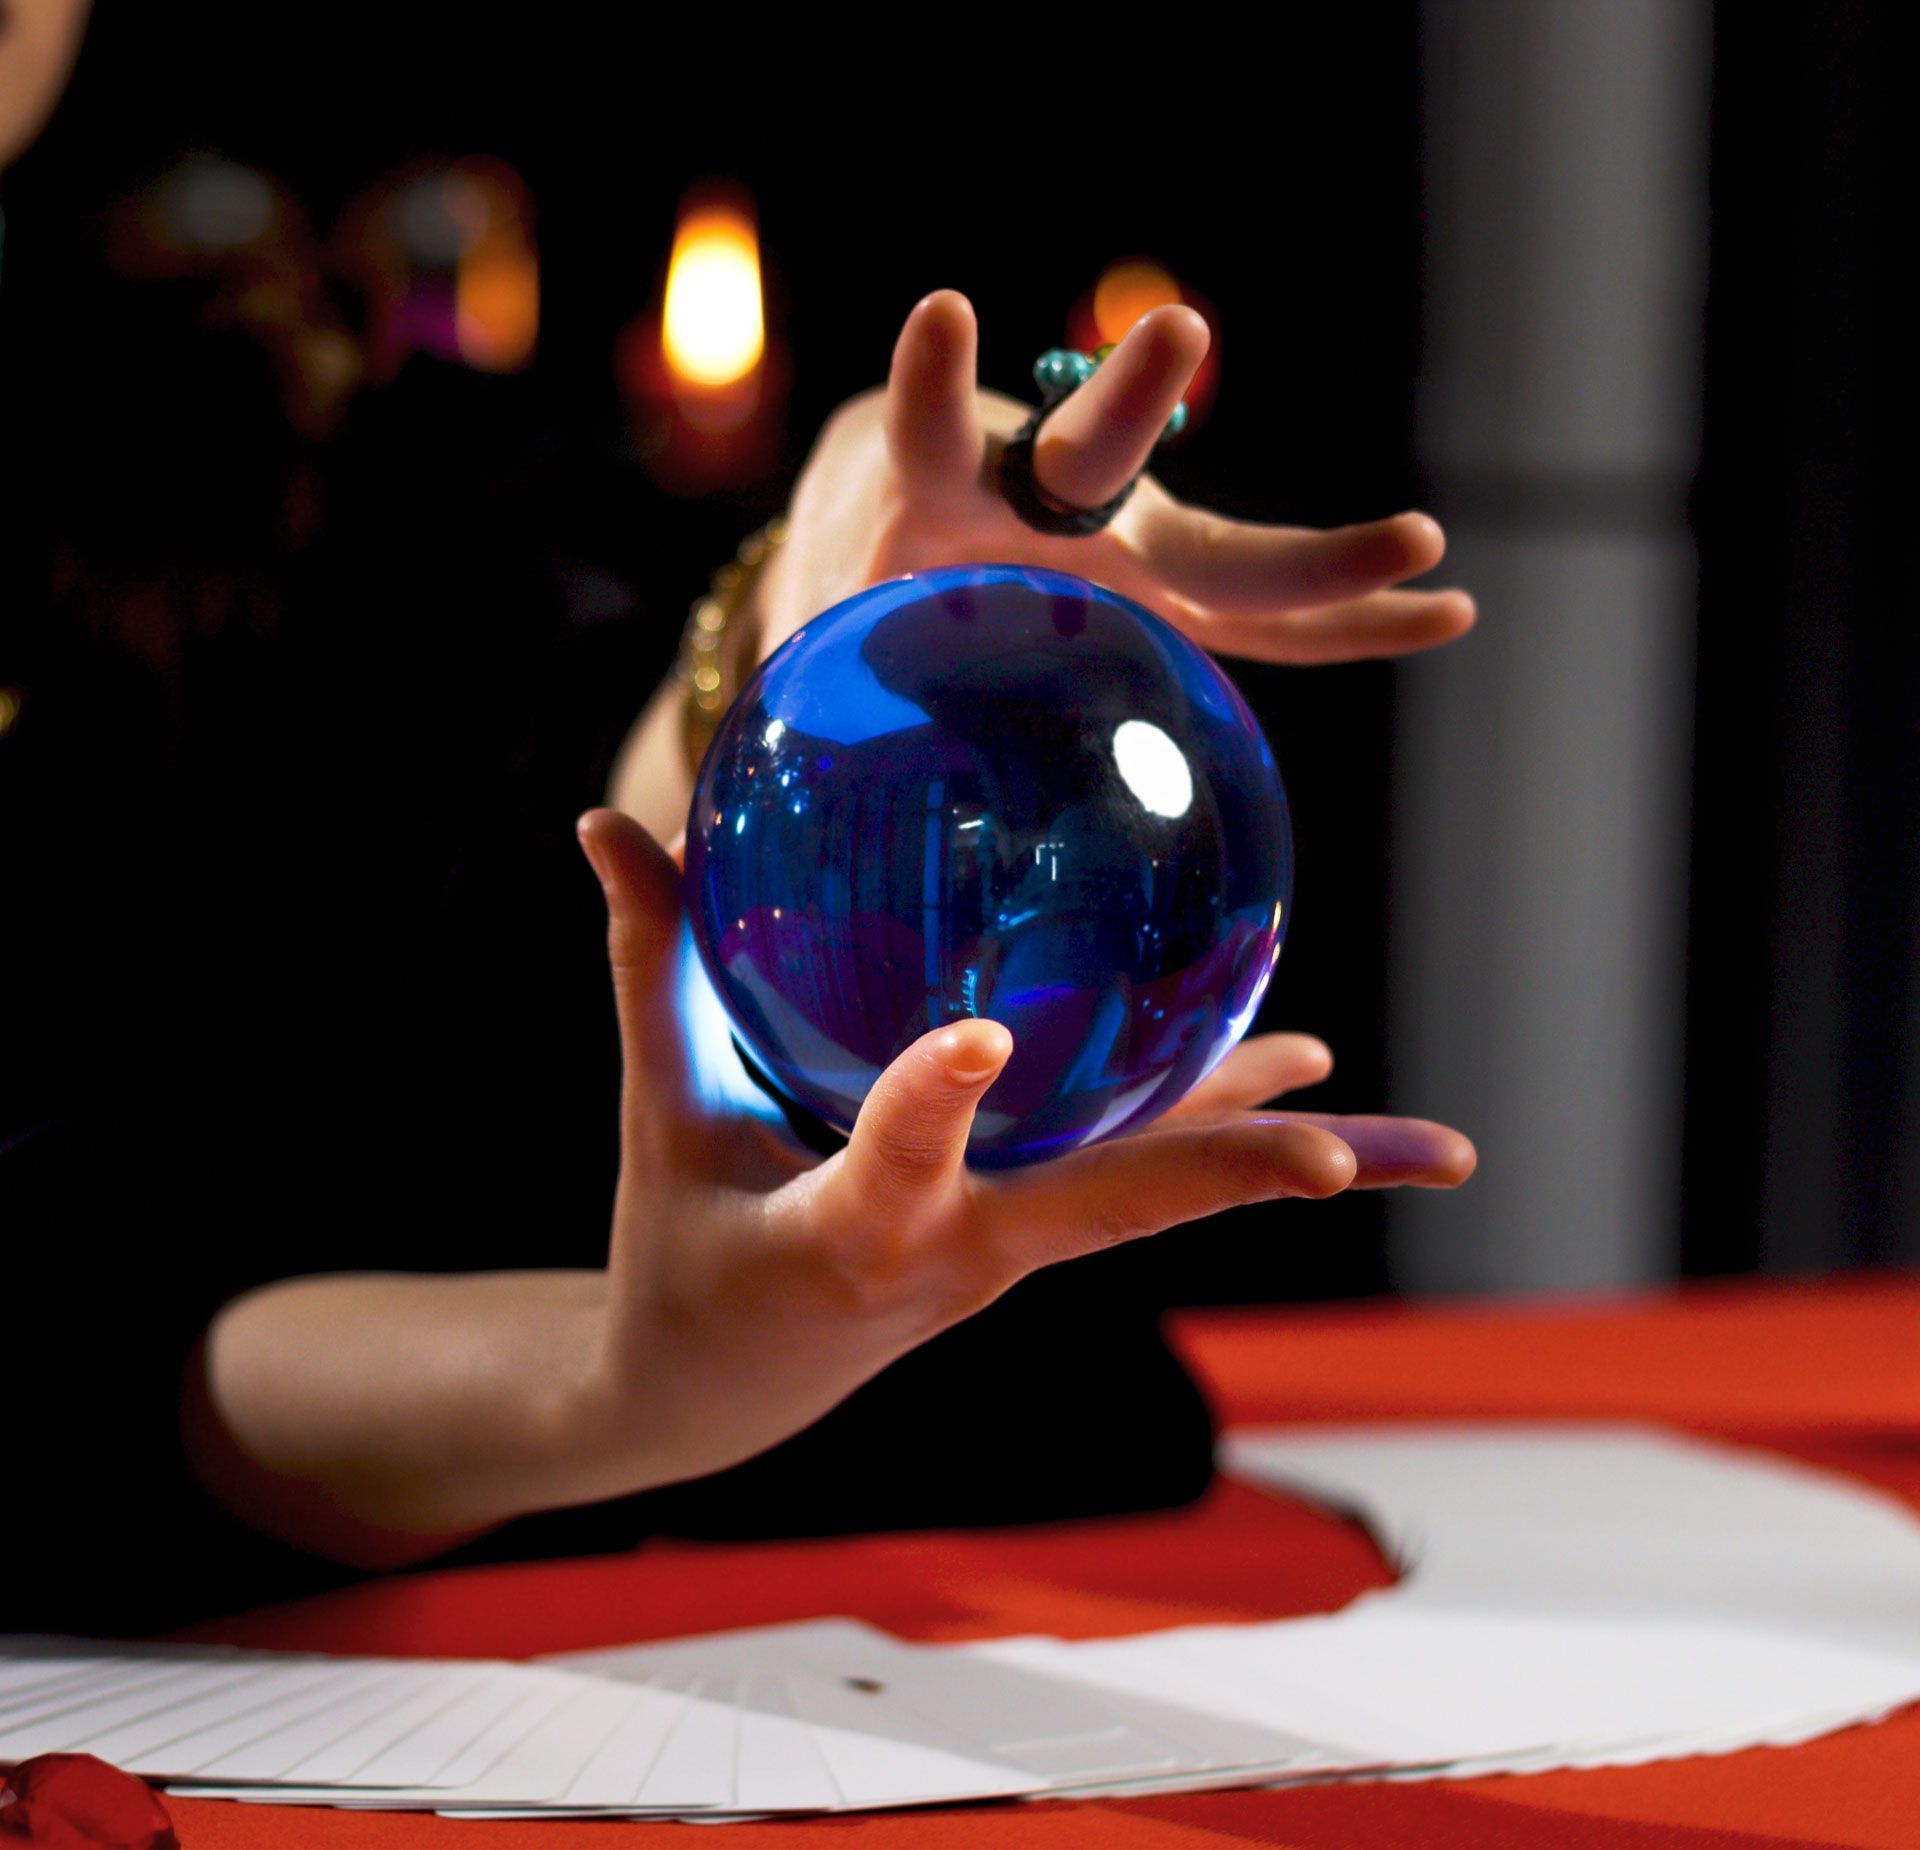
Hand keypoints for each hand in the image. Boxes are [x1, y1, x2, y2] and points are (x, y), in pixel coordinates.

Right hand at [188, 809, 1472, 1564]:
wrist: (721, 1395)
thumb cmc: (681, 1254)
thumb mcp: (658, 1121)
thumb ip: (649, 969)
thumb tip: (603, 823)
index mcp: (843, 1237)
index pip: (892, 1167)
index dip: (933, 1107)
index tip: (979, 1039)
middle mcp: (958, 1253)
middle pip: (1113, 1209)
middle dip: (1234, 1176)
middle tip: (1352, 1156)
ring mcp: (1013, 1252)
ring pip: (1159, 1196)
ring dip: (1282, 1162)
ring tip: (1422, 1145)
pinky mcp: (1032, 1240)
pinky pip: (1141, 1177)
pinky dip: (1225, 1130)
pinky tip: (1307, 1074)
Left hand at [749, 289, 1474, 667]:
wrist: (894, 538)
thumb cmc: (837, 590)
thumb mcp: (809, 621)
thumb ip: (797, 678)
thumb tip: (704, 816)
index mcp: (929, 488)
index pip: (932, 428)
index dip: (932, 381)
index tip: (940, 311)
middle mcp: (1042, 496)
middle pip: (1093, 452)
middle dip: (1129, 402)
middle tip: (1175, 336)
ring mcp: (1119, 536)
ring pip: (1214, 548)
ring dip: (1311, 562)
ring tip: (1418, 550)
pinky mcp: (1165, 579)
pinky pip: (1261, 611)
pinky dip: (1341, 619)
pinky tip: (1442, 612)